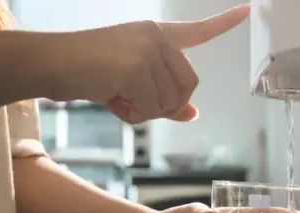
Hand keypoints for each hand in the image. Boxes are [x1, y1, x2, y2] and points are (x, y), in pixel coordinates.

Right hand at [49, 4, 249, 123]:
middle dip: (166, 105)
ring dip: (144, 112)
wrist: (50, 63)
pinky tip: (112, 100)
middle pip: (188, 85)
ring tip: (117, 98)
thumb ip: (163, 98)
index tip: (249, 10)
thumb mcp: (131, 87)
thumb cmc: (87, 73)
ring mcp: (146, 50)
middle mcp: (155, 37)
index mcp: (155, 35)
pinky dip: (133, 115)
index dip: (223, 23)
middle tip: (134, 104)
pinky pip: (151, 108)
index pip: (197, 31)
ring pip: (169, 102)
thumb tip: (192, 114)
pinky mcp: (135, 67)